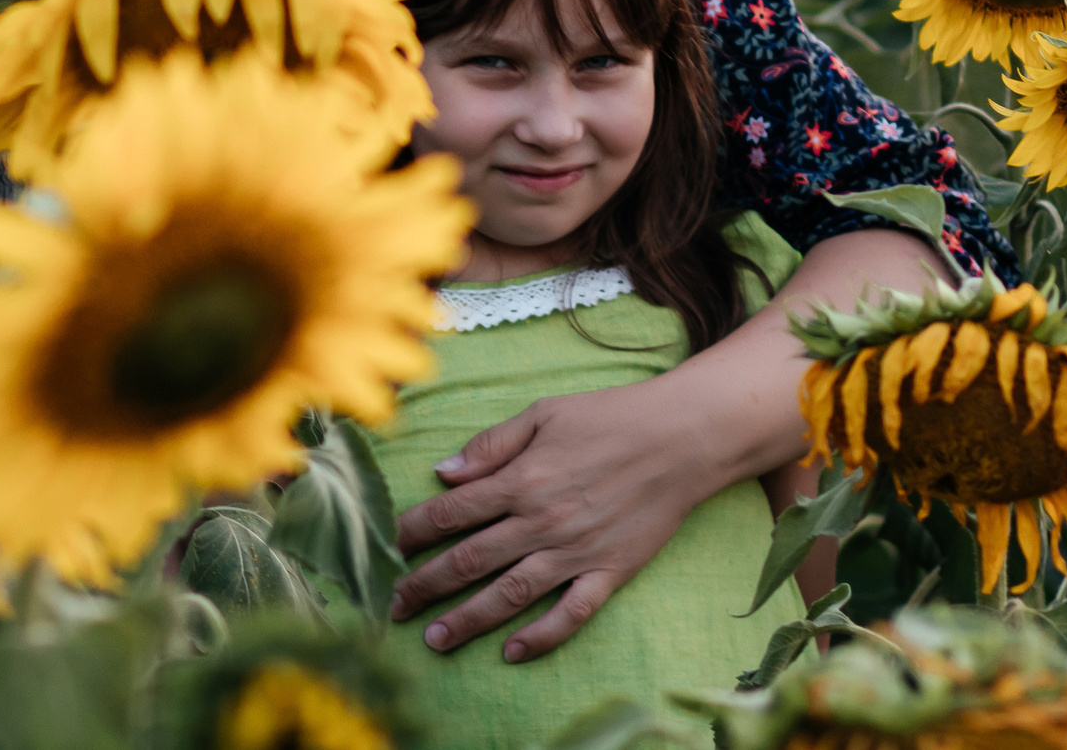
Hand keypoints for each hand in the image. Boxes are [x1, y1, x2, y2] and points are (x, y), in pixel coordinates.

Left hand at [389, 378, 721, 662]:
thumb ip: (492, 444)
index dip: (410, 533)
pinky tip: (512, 651)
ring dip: (468, 619)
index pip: (450, 513)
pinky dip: (541, 636)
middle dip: (425, 585)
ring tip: (435, 639)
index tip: (384, 550)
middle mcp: (541, 521)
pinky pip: (571, 613)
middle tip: (392, 606)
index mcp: (520, 479)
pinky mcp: (610, 572)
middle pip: (469, 560)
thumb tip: (444, 472)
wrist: (682, 437)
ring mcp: (576, 551)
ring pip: (510, 594)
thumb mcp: (544, 413)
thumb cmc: (610, 417)